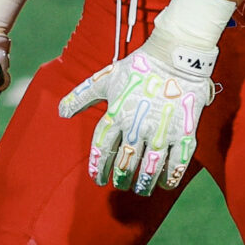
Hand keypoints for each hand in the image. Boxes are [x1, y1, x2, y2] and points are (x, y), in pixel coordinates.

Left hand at [57, 11, 218, 195]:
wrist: (176, 55)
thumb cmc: (139, 66)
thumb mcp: (106, 78)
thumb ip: (82, 96)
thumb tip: (62, 112)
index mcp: (116, 114)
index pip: (101, 149)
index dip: (97, 167)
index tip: (97, 179)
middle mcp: (136, 127)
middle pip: (124, 164)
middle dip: (120, 178)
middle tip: (120, 184)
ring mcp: (161, 132)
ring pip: (148, 169)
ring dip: (142, 184)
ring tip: (140, 190)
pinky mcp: (183, 133)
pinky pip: (176, 164)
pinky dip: (169, 178)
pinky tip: (164, 184)